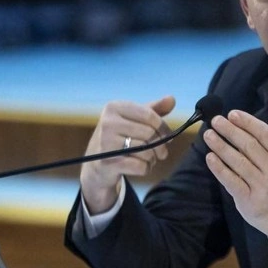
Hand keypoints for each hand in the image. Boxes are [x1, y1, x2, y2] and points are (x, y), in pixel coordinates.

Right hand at [80, 95, 174, 213]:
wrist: (96, 164)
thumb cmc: (120, 137)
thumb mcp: (134, 119)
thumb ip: (154, 110)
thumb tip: (172, 99)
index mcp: (114, 107)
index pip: (149, 116)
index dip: (164, 128)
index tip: (169, 136)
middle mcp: (107, 123)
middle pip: (149, 134)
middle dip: (161, 146)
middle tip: (162, 153)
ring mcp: (106, 143)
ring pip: (146, 151)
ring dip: (153, 158)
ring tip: (149, 159)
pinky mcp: (108, 163)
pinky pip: (140, 166)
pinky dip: (146, 169)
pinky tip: (141, 167)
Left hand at [203, 102, 267, 236]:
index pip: (264, 134)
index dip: (247, 122)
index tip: (232, 114)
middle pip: (248, 146)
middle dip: (230, 131)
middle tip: (215, 121)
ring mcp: (261, 186)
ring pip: (238, 162)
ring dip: (221, 147)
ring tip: (208, 135)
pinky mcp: (249, 200)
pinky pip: (231, 181)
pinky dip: (219, 169)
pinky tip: (209, 158)